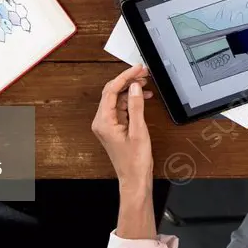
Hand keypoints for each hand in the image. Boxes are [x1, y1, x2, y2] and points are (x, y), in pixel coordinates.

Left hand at [91, 64, 155, 192]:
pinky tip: (142, 96)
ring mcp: (107, 124)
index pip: (111, 90)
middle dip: (127, 80)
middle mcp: (102, 121)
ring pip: (117, 98)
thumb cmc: (134, 161)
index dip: (125, 77)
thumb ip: (136, 106)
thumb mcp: (138, 130)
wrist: (134, 178)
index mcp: (103, 121)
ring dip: (130, 89)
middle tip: (143, 72)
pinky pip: (120, 107)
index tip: (137, 69)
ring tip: (145, 82)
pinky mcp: (113, 126)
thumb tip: (134, 87)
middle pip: (112, 92)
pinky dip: (131, 100)